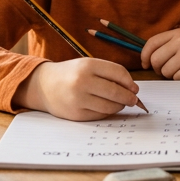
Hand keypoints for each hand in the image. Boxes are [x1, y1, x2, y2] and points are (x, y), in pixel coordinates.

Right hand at [14, 59, 140, 120]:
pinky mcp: (76, 114)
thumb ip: (109, 73)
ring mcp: (78, 99)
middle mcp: (82, 82)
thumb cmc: (71, 74)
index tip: (134, 88)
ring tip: (121, 103)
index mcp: (87, 65)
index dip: (130, 82)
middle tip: (133, 99)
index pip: (118, 73)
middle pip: (116, 92)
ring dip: (120, 106)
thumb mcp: (87, 65)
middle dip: (129, 97)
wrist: (44, 86)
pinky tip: (107, 108)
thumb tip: (132, 89)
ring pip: (110, 106)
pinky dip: (108, 112)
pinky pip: (100, 115)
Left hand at [141, 29, 179, 79]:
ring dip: (171, 75)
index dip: (144, 56)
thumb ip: (167, 45)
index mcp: (178, 33)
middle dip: (158, 69)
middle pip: (155, 60)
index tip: (145, 64)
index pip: (152, 43)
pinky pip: (176, 78)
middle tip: (167, 70)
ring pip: (165, 71)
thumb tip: (146, 60)